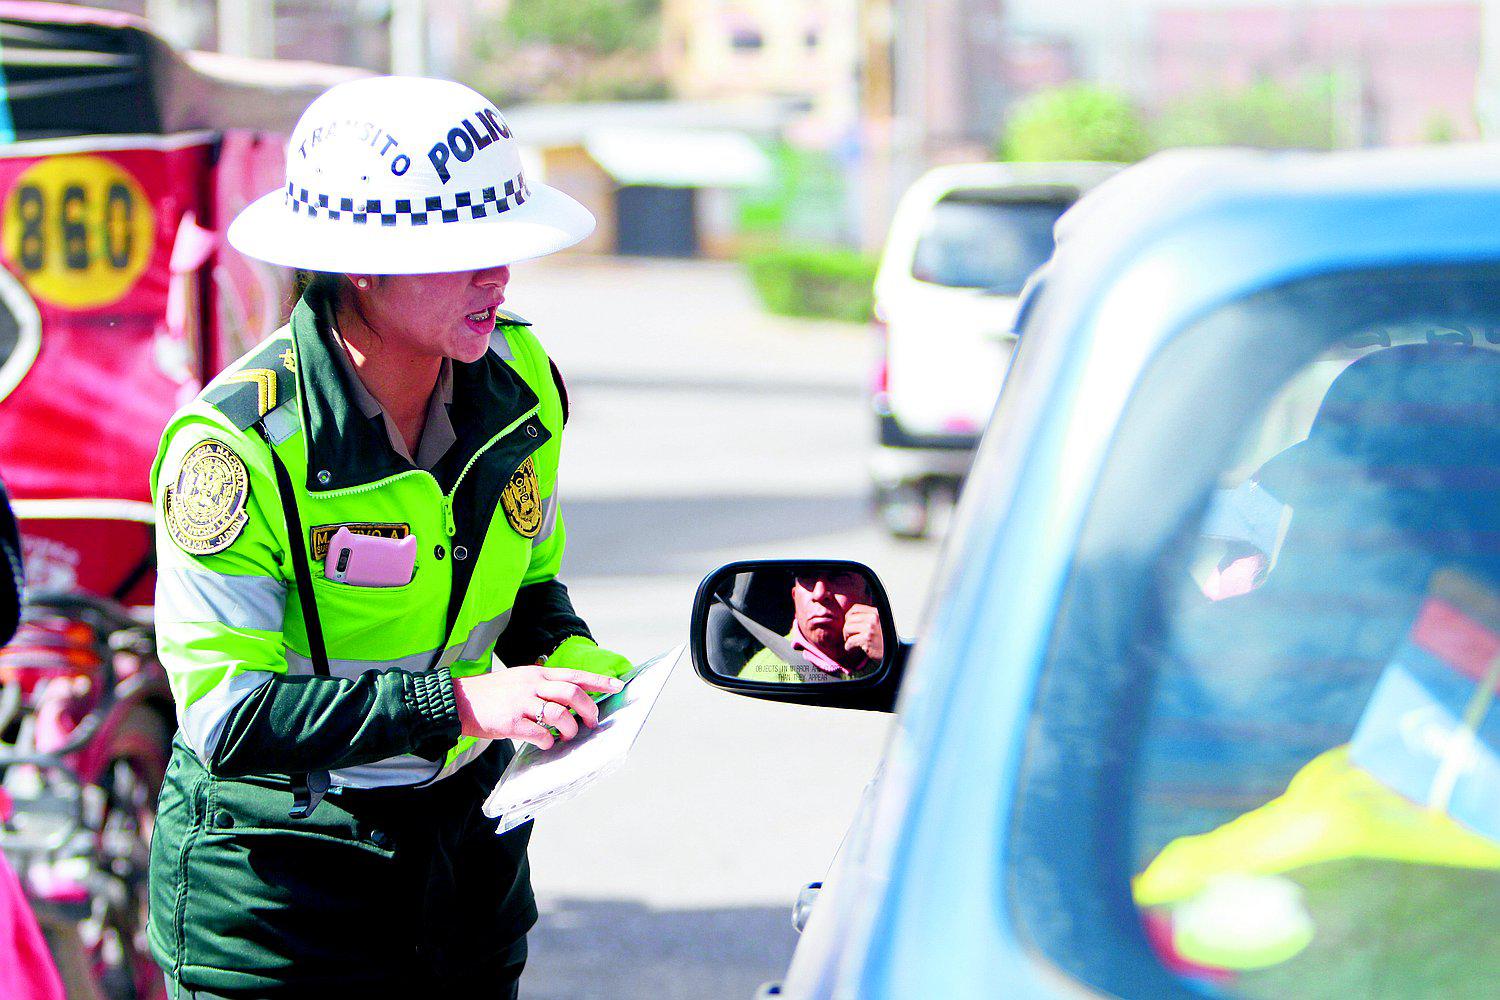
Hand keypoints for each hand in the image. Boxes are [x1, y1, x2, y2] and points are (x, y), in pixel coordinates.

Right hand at [451, 666, 621, 748]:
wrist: (459, 701)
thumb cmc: (493, 694)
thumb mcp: (520, 679)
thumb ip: (543, 686)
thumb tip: (570, 701)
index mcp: (537, 674)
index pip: (574, 674)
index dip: (598, 681)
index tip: (618, 686)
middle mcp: (532, 685)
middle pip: (572, 693)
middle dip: (588, 709)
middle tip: (593, 722)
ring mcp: (521, 702)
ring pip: (560, 715)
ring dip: (570, 729)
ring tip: (567, 736)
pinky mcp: (511, 721)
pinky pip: (539, 733)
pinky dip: (549, 741)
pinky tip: (546, 743)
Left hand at [843, 604, 883, 662]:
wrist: (895, 652)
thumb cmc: (886, 639)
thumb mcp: (881, 623)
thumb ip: (869, 618)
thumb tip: (850, 617)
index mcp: (876, 612)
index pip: (856, 608)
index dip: (848, 615)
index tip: (848, 622)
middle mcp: (873, 618)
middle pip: (849, 618)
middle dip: (846, 628)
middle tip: (848, 635)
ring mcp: (870, 628)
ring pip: (847, 628)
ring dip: (846, 636)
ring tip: (849, 641)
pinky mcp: (867, 639)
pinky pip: (850, 641)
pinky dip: (848, 646)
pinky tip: (850, 648)